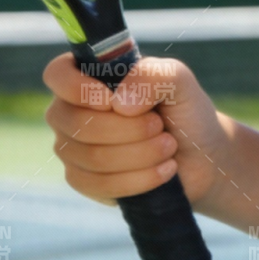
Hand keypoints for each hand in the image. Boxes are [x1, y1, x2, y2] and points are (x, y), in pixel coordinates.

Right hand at [42, 53, 227, 209]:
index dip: (81, 89)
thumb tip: (119, 103)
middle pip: (77, 123)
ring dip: (140, 154)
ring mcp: (74, 147)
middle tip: (161, 127)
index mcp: (89, 77)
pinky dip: (138, 179)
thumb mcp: (178, 81)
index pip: (57, 75)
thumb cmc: (184, 112)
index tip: (115, 101)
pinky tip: (163, 171)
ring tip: (168, 147)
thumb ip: (152, 75)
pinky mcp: (84, 180)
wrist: (201, 156)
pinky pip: (97, 184)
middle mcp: (72, 111)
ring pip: (90, 156)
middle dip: (129, 129)